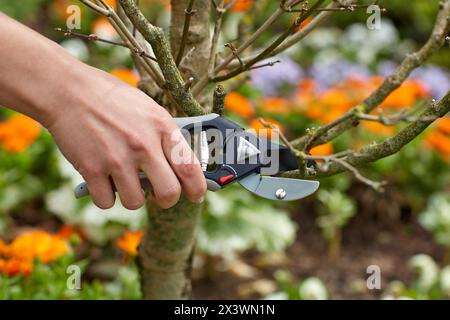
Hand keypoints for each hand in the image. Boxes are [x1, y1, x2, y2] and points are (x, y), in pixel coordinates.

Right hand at [45, 67, 206, 209]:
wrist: (68, 91)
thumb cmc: (112, 99)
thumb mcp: (149, 110)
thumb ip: (166, 137)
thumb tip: (182, 165)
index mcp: (162, 128)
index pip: (190, 168)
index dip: (197, 188)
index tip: (196, 195)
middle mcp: (143, 145)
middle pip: (169, 194)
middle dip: (167, 199)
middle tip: (159, 193)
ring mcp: (117, 159)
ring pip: (135, 202)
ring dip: (131, 196)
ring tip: (124, 178)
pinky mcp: (92, 169)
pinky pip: (106, 202)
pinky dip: (105, 196)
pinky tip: (104, 179)